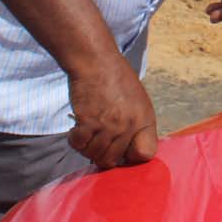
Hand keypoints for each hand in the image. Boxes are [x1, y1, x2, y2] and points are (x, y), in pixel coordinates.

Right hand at [67, 53, 157, 169]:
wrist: (96, 61)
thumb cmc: (116, 78)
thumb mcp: (138, 100)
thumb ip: (135, 124)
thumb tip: (128, 151)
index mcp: (145, 119)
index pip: (146, 153)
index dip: (132, 157)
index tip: (122, 152)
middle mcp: (129, 125)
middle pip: (114, 160)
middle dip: (103, 155)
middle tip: (97, 142)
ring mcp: (108, 125)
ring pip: (95, 155)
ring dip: (87, 148)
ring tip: (87, 134)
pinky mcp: (88, 121)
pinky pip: (79, 145)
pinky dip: (75, 141)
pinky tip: (77, 130)